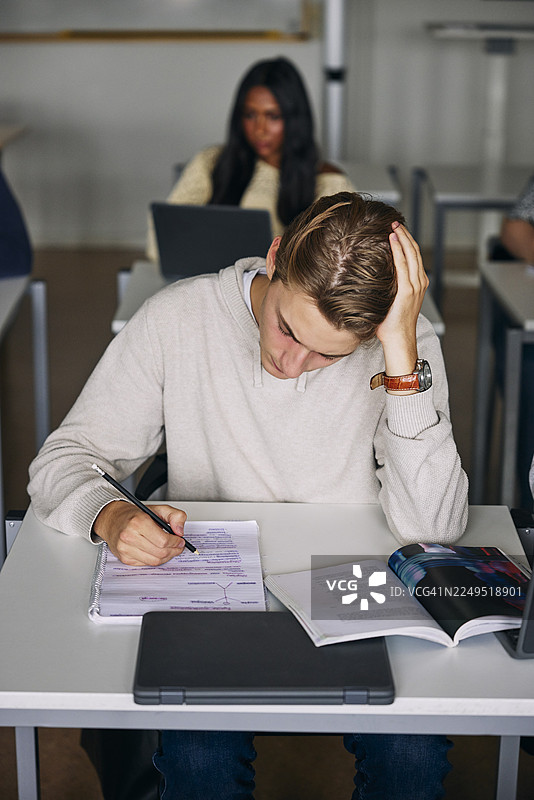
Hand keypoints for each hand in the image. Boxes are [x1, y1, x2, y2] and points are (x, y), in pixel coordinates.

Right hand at [93, 501, 186, 565]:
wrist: (113, 519)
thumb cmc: (135, 515)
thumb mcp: (158, 509)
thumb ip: (175, 516)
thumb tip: (180, 531)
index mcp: (138, 522)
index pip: (163, 541)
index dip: (176, 542)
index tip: (180, 541)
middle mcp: (129, 536)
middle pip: (160, 553)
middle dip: (173, 551)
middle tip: (178, 546)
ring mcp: (125, 549)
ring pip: (154, 561)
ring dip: (166, 557)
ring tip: (169, 549)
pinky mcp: (124, 558)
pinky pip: (146, 564)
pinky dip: (155, 559)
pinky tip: (157, 551)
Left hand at [376, 222, 428, 378]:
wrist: (398, 340)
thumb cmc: (390, 326)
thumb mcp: (388, 302)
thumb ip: (383, 289)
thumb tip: (365, 280)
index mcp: (416, 284)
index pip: (413, 257)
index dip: (406, 241)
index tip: (396, 230)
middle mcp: (419, 283)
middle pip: (414, 251)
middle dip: (404, 235)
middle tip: (394, 221)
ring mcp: (415, 286)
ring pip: (411, 255)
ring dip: (402, 238)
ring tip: (393, 225)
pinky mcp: (407, 291)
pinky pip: (403, 266)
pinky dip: (399, 251)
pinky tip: (392, 240)